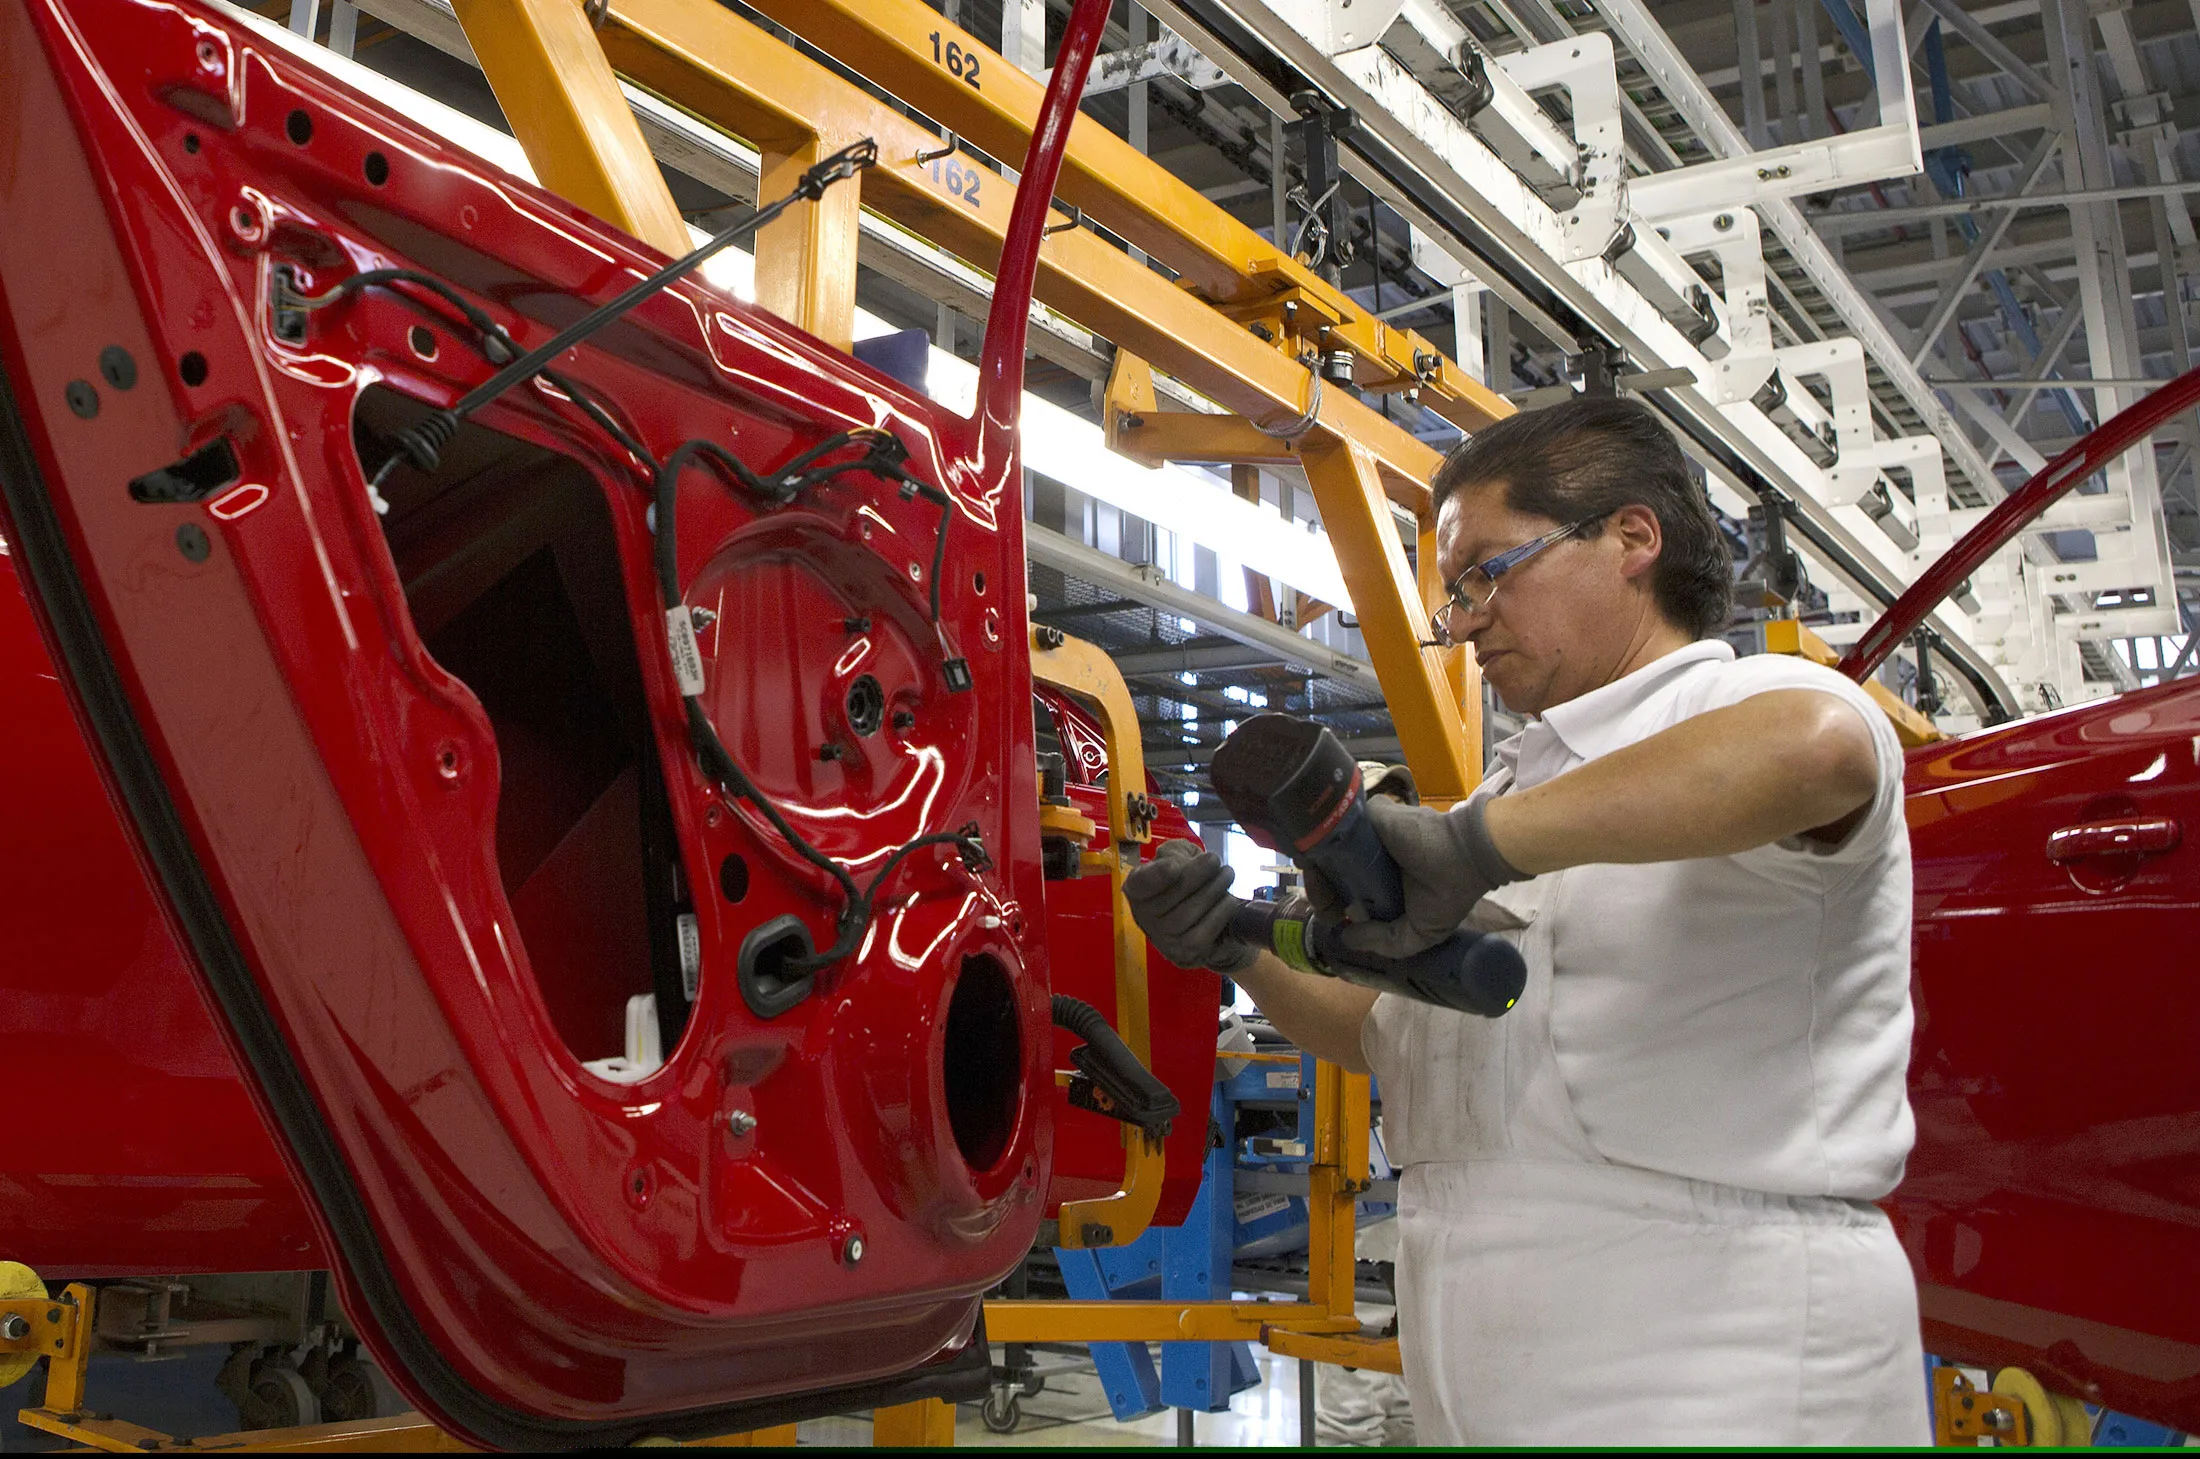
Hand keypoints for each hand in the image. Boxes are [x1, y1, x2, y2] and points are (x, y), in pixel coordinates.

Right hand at [1123, 839, 1257, 974]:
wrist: (1207, 922)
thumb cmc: (1189, 884)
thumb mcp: (1179, 858)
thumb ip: (1176, 853)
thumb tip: (1181, 862)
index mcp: (1137, 889)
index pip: (1140, 884)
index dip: (1156, 876)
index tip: (1173, 866)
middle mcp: (1145, 917)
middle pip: (1170, 896)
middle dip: (1197, 874)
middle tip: (1215, 860)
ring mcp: (1164, 938)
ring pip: (1188, 914)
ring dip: (1213, 890)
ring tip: (1227, 874)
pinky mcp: (1186, 952)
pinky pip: (1205, 931)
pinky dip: (1221, 912)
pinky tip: (1228, 900)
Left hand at [1332, 795, 1522, 960]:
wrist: (1468, 856)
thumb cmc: (1448, 894)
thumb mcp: (1421, 933)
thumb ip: (1384, 941)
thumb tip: (1345, 935)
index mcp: (1379, 887)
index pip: (1342, 897)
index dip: (1329, 905)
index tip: (1331, 915)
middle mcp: (1371, 862)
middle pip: (1328, 872)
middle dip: (1315, 883)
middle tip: (1315, 886)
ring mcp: (1370, 837)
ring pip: (1327, 845)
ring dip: (1314, 857)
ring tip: (1313, 869)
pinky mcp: (1372, 816)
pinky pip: (1341, 819)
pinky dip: (1328, 830)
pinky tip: (1320, 846)